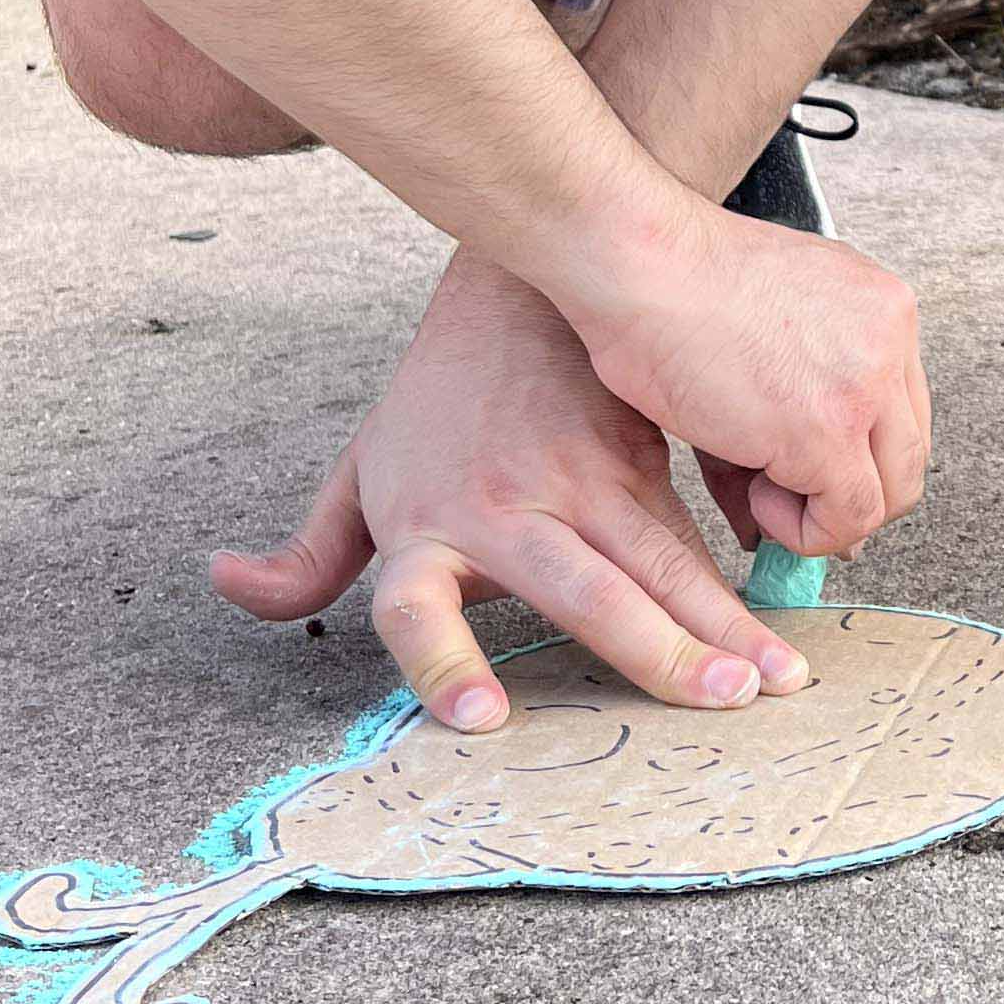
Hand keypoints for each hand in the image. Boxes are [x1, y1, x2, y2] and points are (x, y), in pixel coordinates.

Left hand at [210, 247, 816, 724]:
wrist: (519, 286)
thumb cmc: (439, 400)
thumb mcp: (363, 469)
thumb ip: (310, 553)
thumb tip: (227, 583)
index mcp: (422, 529)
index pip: (414, 607)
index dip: (443, 661)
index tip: (481, 717)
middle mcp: (504, 513)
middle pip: (582, 591)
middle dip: (654, 651)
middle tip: (713, 700)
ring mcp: (580, 486)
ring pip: (659, 563)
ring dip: (719, 625)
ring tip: (773, 681)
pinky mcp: (638, 462)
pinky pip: (690, 537)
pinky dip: (733, 589)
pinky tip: (776, 635)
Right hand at [561, 200, 931, 562]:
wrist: (637, 262)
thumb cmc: (672, 279)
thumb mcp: (764, 325)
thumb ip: (801, 396)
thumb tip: (807, 495)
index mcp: (879, 305)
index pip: (903, 407)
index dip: (859, 453)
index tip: (814, 474)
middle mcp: (888, 340)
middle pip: (908, 454)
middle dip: (852, 492)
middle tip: (791, 496)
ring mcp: (865, 387)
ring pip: (890, 494)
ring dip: (828, 514)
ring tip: (763, 490)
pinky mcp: (827, 433)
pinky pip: (848, 519)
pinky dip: (803, 530)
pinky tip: (756, 496)